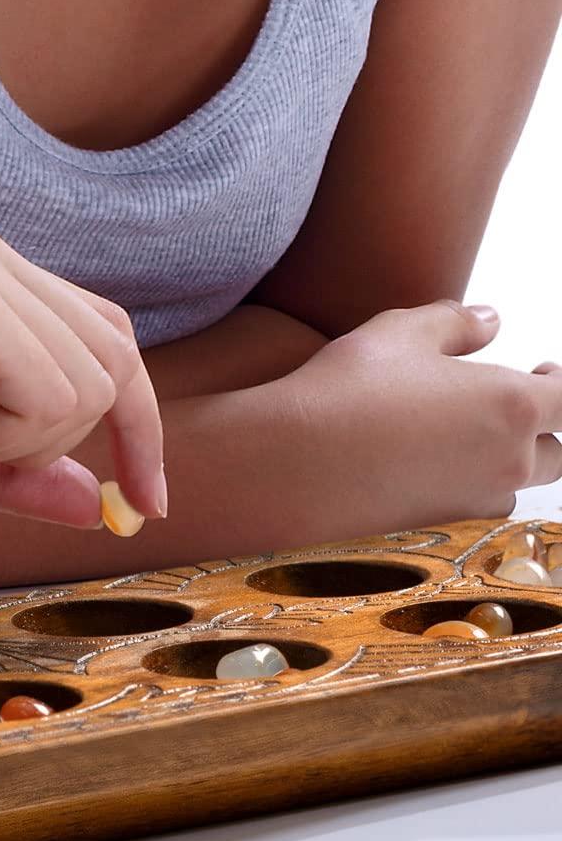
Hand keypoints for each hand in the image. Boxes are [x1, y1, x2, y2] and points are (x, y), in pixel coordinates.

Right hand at [0, 206, 165, 529]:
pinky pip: (46, 393)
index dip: (135, 421)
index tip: (139, 504)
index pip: (99, 331)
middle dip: (89, 438)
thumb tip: (89, 502)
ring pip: (87, 382)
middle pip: (114, 352)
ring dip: (11, 437)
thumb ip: (4, 466)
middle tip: (9, 469)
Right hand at [285, 300, 561, 525]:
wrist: (305, 462)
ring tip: (468, 432)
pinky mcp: (450, 521)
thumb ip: (455, 322)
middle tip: (515, 402)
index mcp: (512, 404)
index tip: (544, 369)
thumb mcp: (400, 331)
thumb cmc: (354, 387)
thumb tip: (491, 319)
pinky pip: (484, 502)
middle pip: (559, 452)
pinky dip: (475, 482)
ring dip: (511, 457)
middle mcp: (512, 458)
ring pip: (521, 480)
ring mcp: (483, 496)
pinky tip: (433, 462)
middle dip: (543, 427)